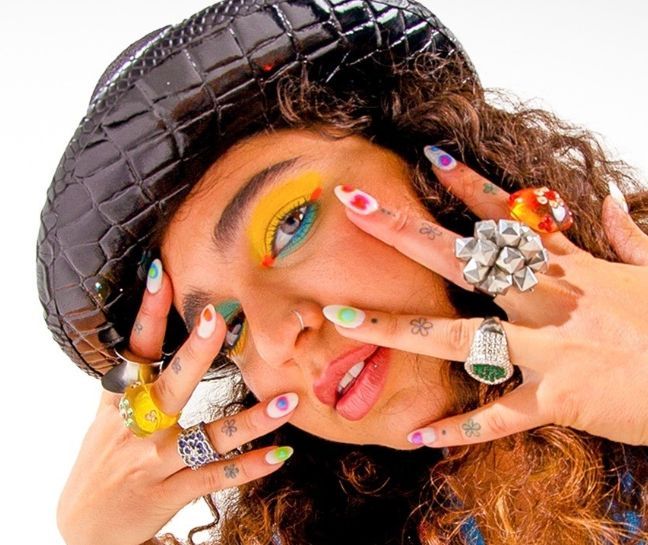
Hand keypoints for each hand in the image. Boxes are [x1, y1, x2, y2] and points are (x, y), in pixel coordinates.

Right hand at [57, 262, 297, 544]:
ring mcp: (156, 461)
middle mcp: (137, 428)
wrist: (86, 530)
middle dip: (194, 353)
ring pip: (209, 436)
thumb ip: (131, 382)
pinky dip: (250, 466)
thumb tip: (149, 337)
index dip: (147, 313)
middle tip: (217, 319)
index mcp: (120, 402)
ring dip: (251, 420)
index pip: (135, 350)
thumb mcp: (107, 418)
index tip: (160, 274)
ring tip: (288, 402)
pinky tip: (280, 454)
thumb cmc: (103, 462)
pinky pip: (217, 477)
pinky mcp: (171, 492)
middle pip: (170, 385)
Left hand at [325, 150, 647, 446]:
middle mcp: (547, 299)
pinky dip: (459, 428)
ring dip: (397, 327)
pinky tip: (415, 435)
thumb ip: (627, 235)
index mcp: (568, 267)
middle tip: (354, 203)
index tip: (429, 157)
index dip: (469, 184)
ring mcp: (549, 349)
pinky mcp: (558, 398)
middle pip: (464, 257)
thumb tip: (614, 201)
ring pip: (460, 336)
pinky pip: (498, 416)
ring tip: (340, 317)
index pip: (511, 215)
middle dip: (405, 230)